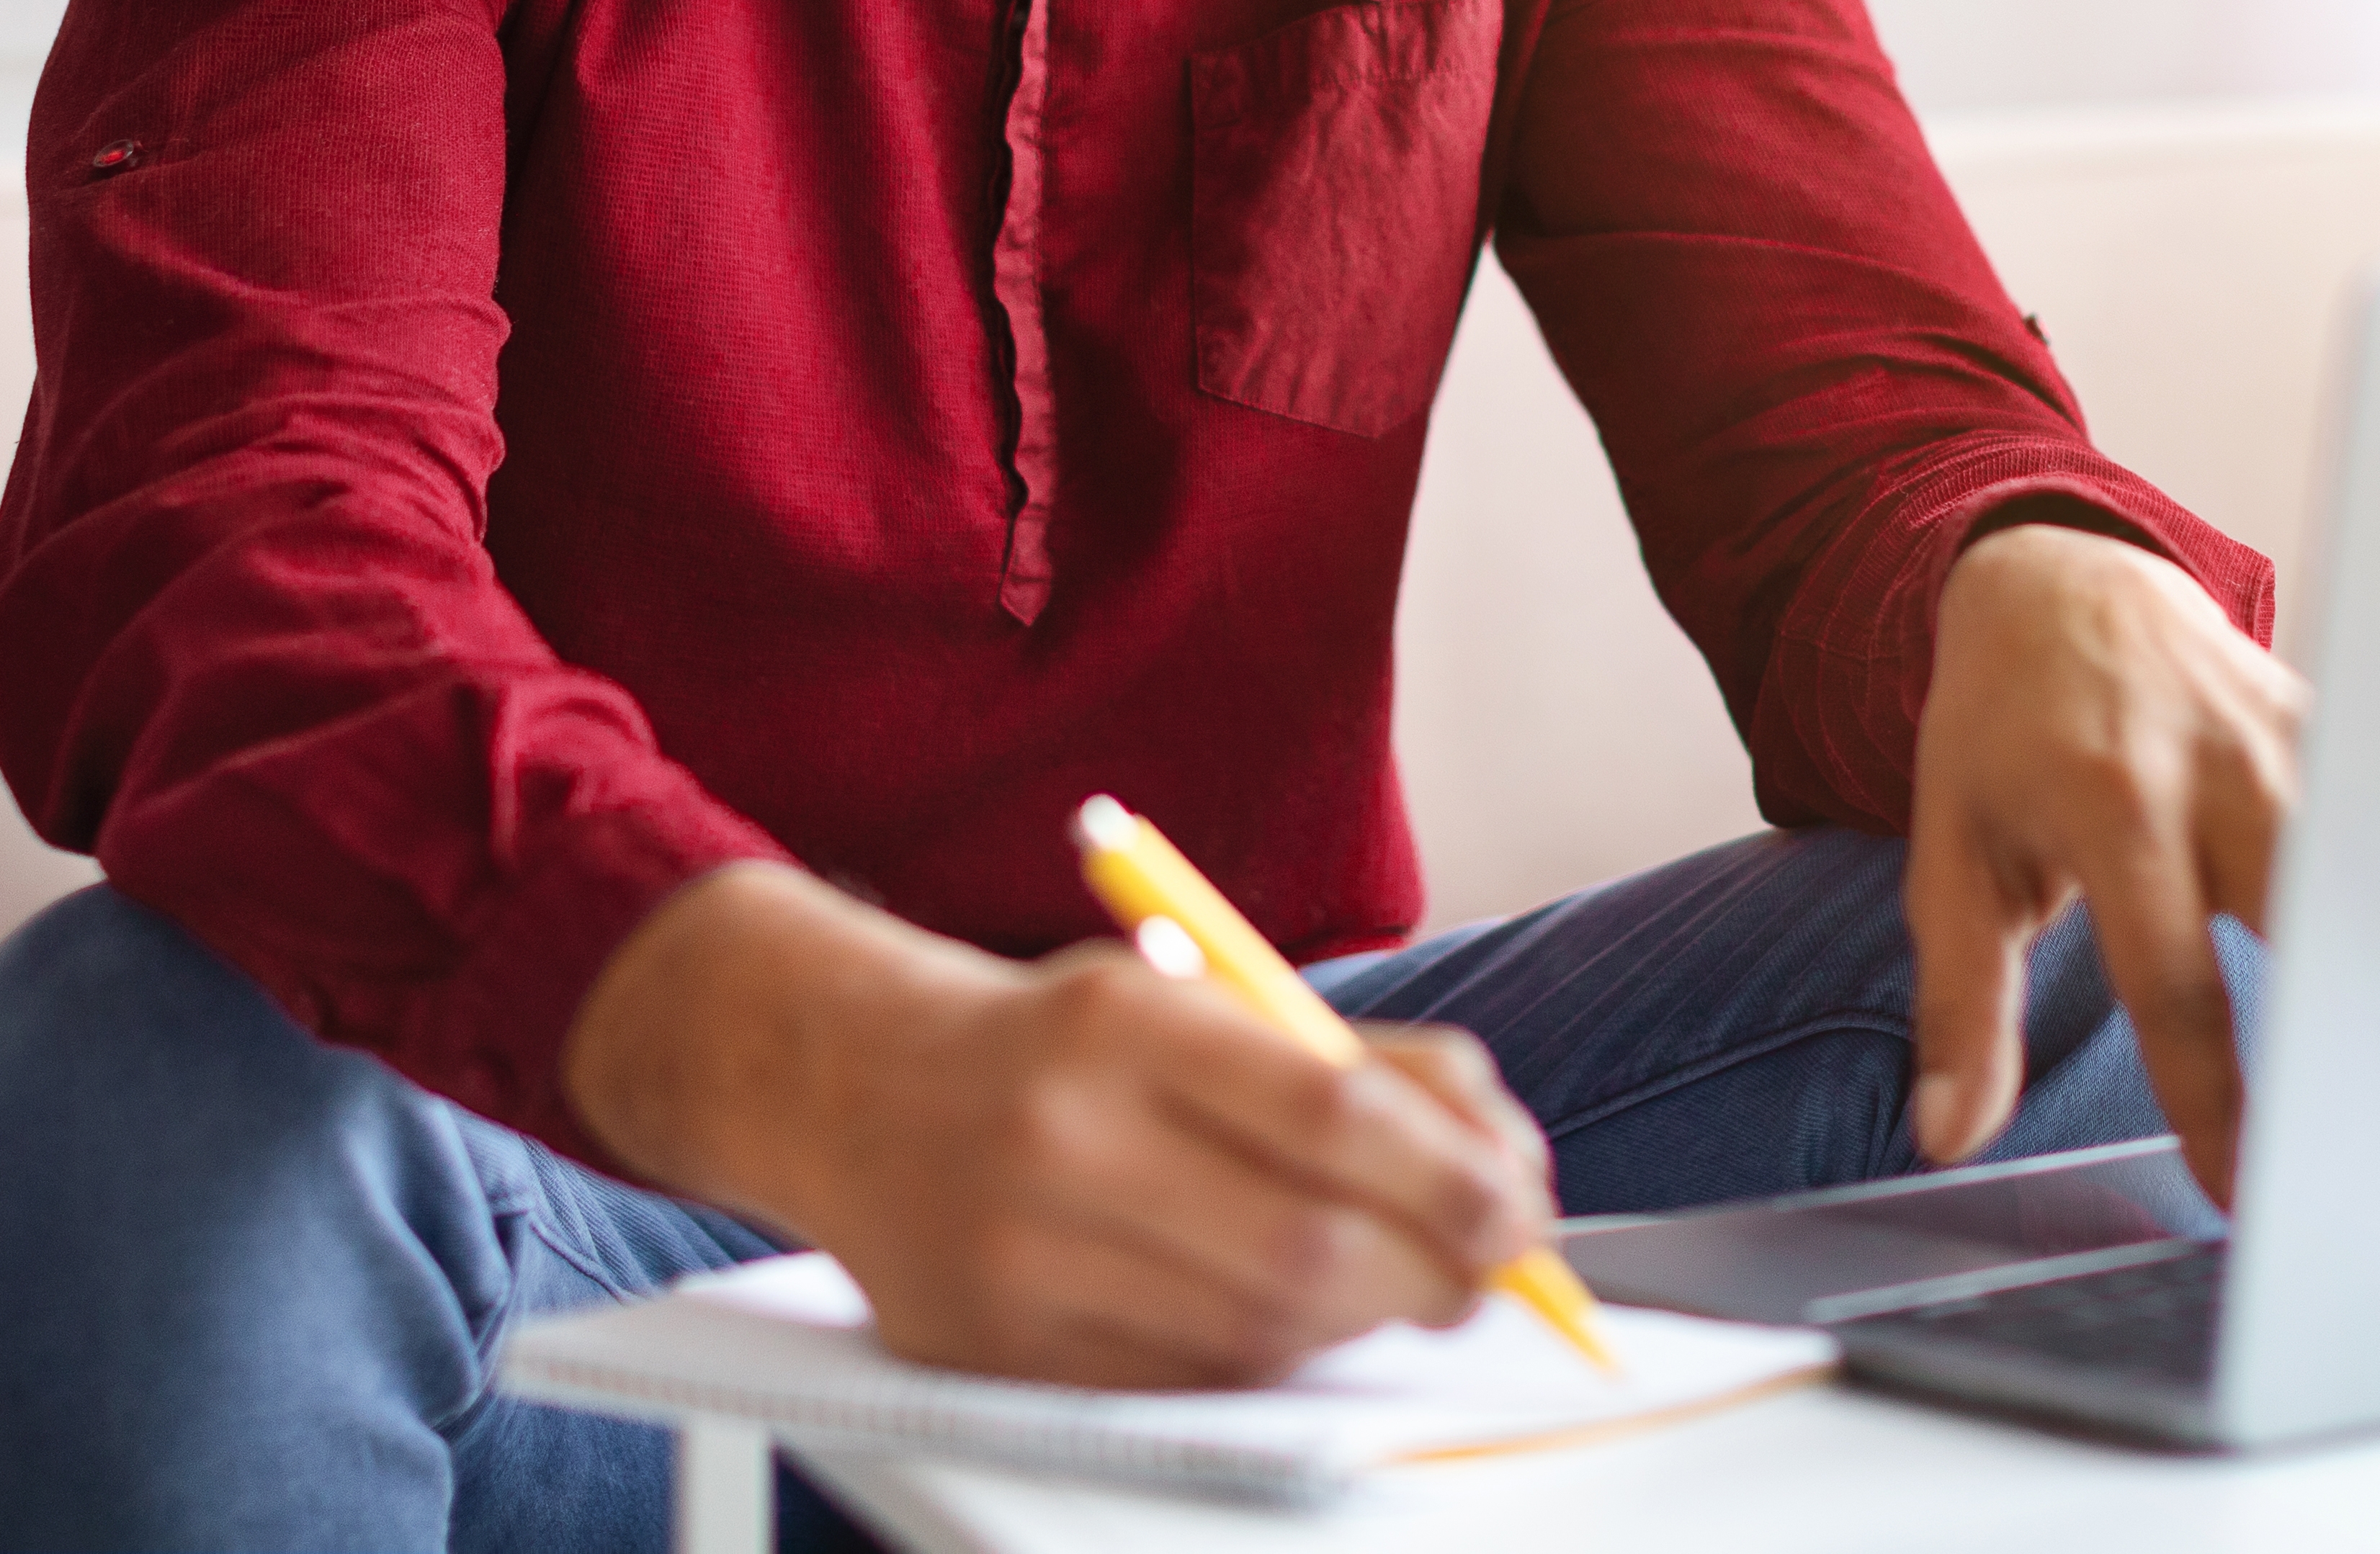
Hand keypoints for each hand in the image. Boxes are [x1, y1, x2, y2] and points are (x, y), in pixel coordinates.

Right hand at [561, 860, 1555, 1386]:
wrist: (859, 1088)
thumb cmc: (1065, 1043)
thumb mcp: (1196, 996)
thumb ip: (1357, 1063)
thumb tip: (1501, 1165)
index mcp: (1116, 1022)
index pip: (1327, 1111)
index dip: (1451, 1174)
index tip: (1520, 1204)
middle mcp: (1056, 1140)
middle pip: (1304, 1247)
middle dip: (1433, 1271)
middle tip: (1492, 1267)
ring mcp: (1016, 1258)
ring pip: (1258, 1332)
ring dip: (1367, 1320)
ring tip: (1407, 1282)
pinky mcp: (997, 1353)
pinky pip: (1189, 1381)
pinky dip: (1275, 1357)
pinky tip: (1297, 1313)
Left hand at [1903, 521, 2307, 1204]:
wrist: (2054, 579)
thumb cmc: (1997, 735)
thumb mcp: (1950, 857)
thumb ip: (1960, 1004)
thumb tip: (1950, 1135)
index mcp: (2110, 806)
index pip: (2177, 984)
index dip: (2216, 1100)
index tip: (2241, 1191)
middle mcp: (2213, 770)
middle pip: (2307, 926)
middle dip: (2337, 1042)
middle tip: (2354, 1160)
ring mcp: (2286, 738)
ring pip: (2367, 875)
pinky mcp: (2330, 722)